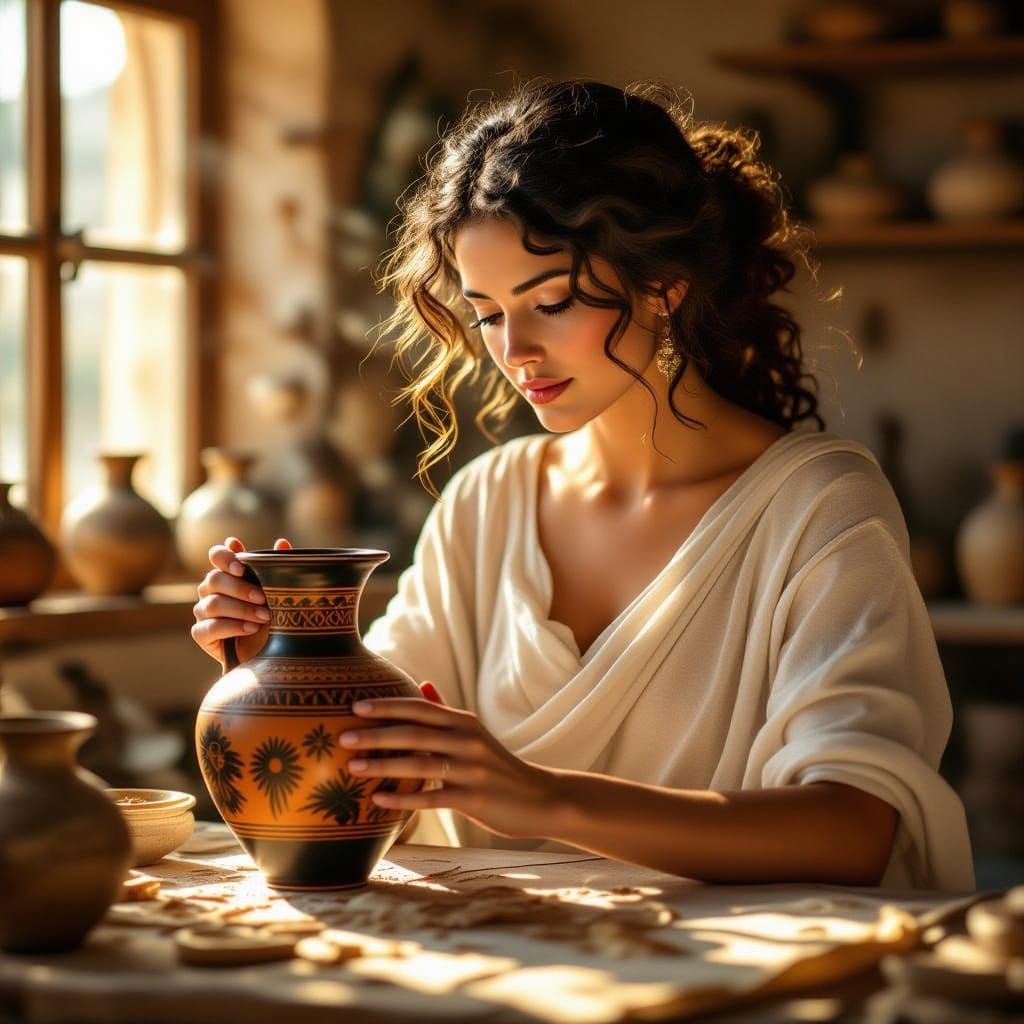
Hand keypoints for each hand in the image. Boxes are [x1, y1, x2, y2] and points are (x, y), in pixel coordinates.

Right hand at [191, 535, 291, 670]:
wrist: (267, 652)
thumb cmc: (271, 617)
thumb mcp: (278, 593)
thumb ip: (277, 568)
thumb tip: (281, 542)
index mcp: (226, 573)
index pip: (216, 555)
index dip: (225, 558)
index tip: (242, 568)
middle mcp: (210, 590)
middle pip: (214, 580)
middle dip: (241, 589)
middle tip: (263, 598)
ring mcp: (202, 612)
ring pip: (213, 604)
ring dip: (241, 610)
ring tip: (264, 617)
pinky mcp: (201, 634)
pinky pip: (208, 628)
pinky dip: (232, 627)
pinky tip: (251, 628)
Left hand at [340, 684, 557, 840]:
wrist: (539, 797)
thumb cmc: (497, 766)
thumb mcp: (475, 734)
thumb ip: (446, 712)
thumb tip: (424, 684)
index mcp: (463, 722)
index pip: (419, 708)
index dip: (387, 706)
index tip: (354, 706)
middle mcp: (467, 741)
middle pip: (415, 733)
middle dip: (377, 734)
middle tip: (343, 736)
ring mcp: (471, 770)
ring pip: (420, 765)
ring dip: (383, 766)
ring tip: (351, 768)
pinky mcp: (474, 799)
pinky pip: (433, 798)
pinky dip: (404, 799)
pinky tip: (379, 800)